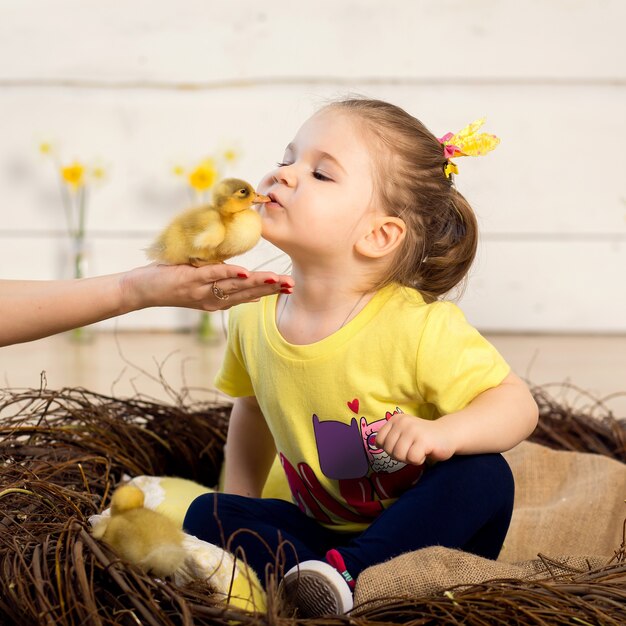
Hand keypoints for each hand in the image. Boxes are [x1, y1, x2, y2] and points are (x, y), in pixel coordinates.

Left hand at [119, 262, 293, 312]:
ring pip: (235, 286)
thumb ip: (224, 284)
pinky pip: (213, 275)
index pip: (249, 296)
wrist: (140, 290)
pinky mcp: (190, 279)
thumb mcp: (201, 285)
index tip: (289, 288)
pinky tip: (245, 271)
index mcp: (217, 301)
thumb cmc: (170, 283)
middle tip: (292, 285)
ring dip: (257, 282)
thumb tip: (249, 282)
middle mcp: (212, 299)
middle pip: (247, 292)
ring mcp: (202, 290)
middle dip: (271, 288)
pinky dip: (230, 273)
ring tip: (277, 280)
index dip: (269, 292)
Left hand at [375, 413, 455, 465]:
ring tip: (419, 450)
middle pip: (389, 450)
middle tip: (413, 449)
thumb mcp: (402, 433)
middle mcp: (402, 422)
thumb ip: (390, 437)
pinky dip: (419, 460)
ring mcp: (413, 430)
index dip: (390, 449)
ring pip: (399, 455)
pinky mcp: (423, 440)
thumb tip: (373, 444)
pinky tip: (426, 452)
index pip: (379, 441)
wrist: (448, 434)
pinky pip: (412, 459)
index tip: (403, 445)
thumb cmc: (422, 438)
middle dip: (400, 455)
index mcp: (395, 419)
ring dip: (409, 458)